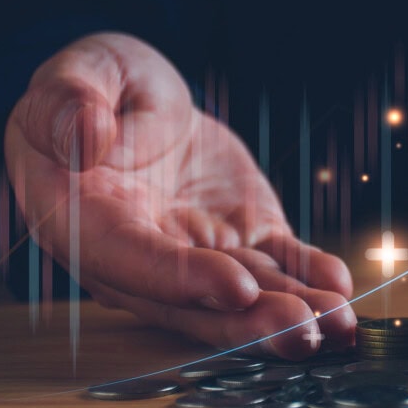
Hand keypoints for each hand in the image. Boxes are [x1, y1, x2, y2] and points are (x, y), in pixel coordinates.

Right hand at [5, 33, 355, 357]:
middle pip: (193, 301)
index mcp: (85, 219)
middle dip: (250, 322)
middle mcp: (140, 253)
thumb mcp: (76, 76)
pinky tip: (339, 285)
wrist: (130, 102)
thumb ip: (68, 104)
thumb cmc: (90, 90)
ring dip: (291, 311)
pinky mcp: (238, 234)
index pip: (133, 260)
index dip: (183, 279)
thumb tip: (85, 135)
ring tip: (338, 323)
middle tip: (303, 332)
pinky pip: (275, 261)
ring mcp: (195, 249)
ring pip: (243, 292)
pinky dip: (307, 274)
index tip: (237, 287)